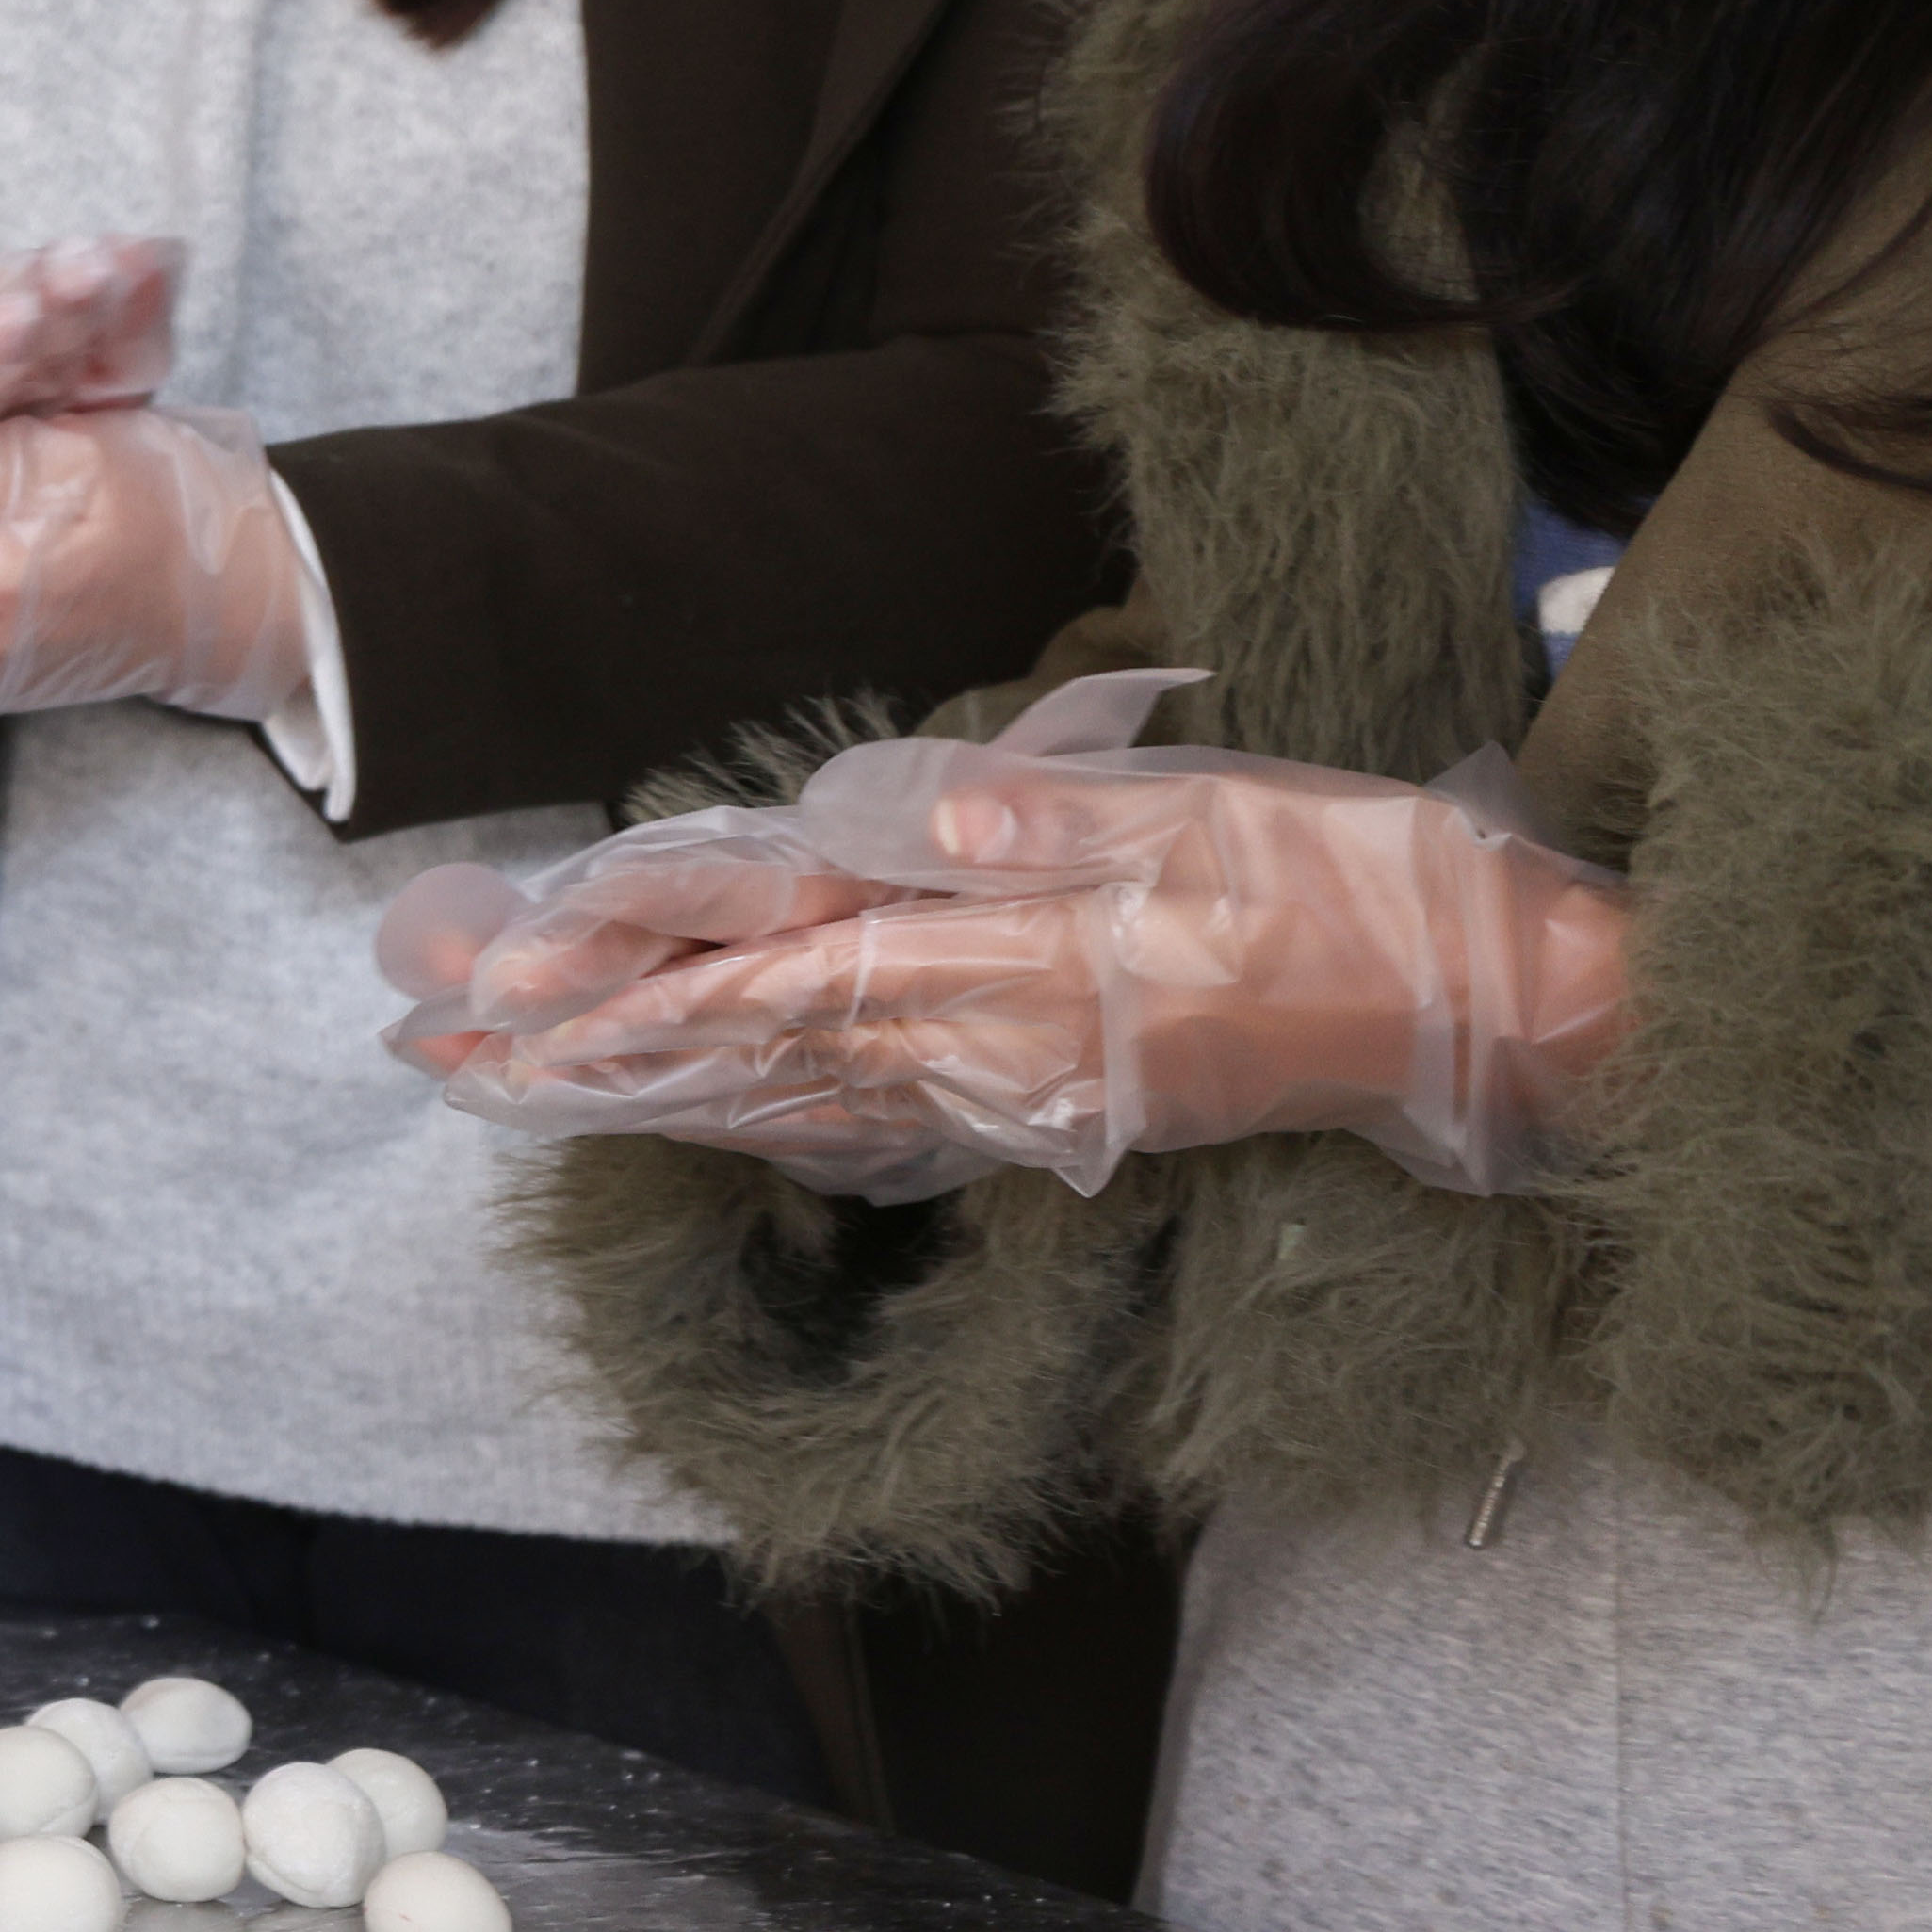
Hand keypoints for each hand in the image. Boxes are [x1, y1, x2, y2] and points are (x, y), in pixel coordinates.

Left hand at [384, 678, 1634, 1198]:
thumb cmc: (1368, 887)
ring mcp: (1031, 1085)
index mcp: (1018, 965)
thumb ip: (1049, 822)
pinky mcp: (1070, 1100)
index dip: (632, 988)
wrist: (1500, 1010)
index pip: (779, 978)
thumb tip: (905, 816)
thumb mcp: (1217, 817)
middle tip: (431, 1057)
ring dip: (651, 1085)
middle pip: (750, 1048)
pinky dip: (777, 1113)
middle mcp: (998, 1043)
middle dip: (587, 1052)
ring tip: (515, 1086)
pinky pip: (886, 1114)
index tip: (500, 1003)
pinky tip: (717, 1114)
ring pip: (798, 1091)